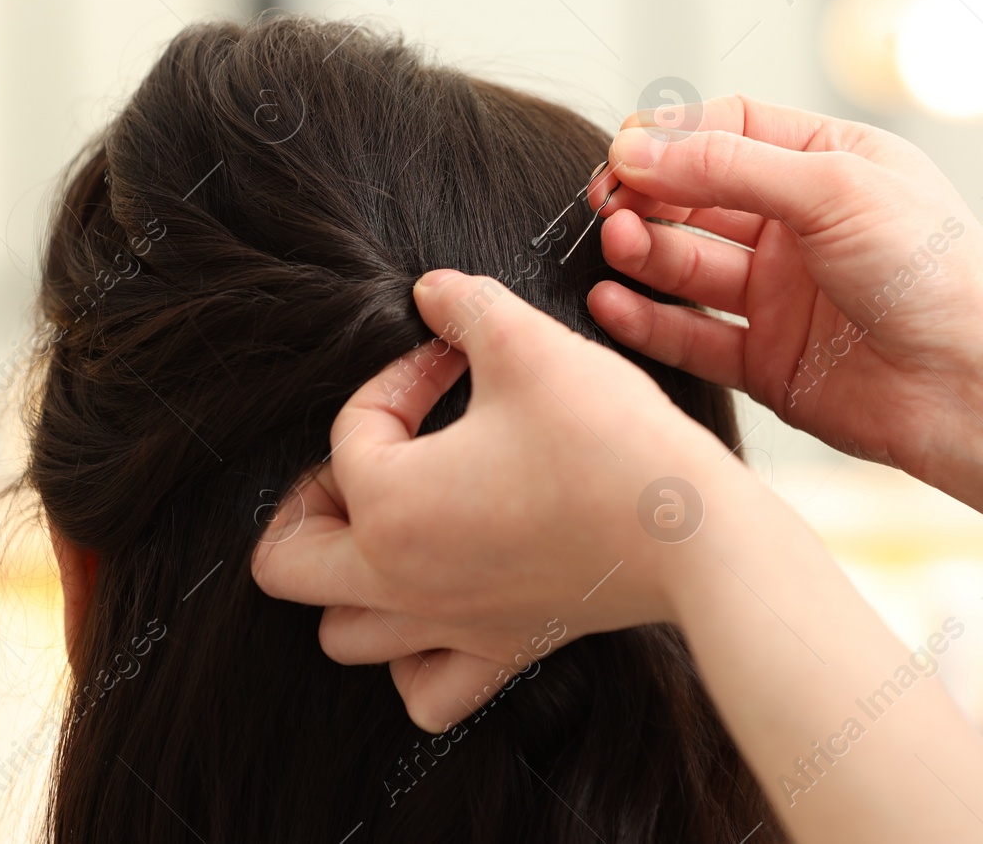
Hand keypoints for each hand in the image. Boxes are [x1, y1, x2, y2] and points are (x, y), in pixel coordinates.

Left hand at [250, 269, 744, 731]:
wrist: (696, 534)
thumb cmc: (610, 441)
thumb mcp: (528, 344)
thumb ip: (464, 306)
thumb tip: (429, 292)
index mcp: (389, 505)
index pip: (349, 432)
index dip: (396, 379)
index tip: (450, 359)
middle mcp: (400, 581)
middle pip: (286, 562)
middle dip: (310, 499)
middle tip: (371, 455)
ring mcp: (450, 627)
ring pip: (342, 634)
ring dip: (347, 579)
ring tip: (394, 525)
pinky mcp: (503, 652)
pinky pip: (424, 690)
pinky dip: (412, 658)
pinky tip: (441, 603)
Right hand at [587, 95, 982, 478]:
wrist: (979, 387)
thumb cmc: (937, 274)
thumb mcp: (833, 189)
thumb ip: (727, 167)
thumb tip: (636, 147)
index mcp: (830, 165)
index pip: (728, 130)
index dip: (671, 138)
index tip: (624, 154)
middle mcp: (800, 227)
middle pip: (697, 196)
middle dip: (648, 196)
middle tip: (608, 206)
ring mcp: (781, 296)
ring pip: (688, 265)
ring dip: (645, 253)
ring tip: (617, 247)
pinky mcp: (767, 361)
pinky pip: (692, 336)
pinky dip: (649, 320)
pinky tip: (612, 303)